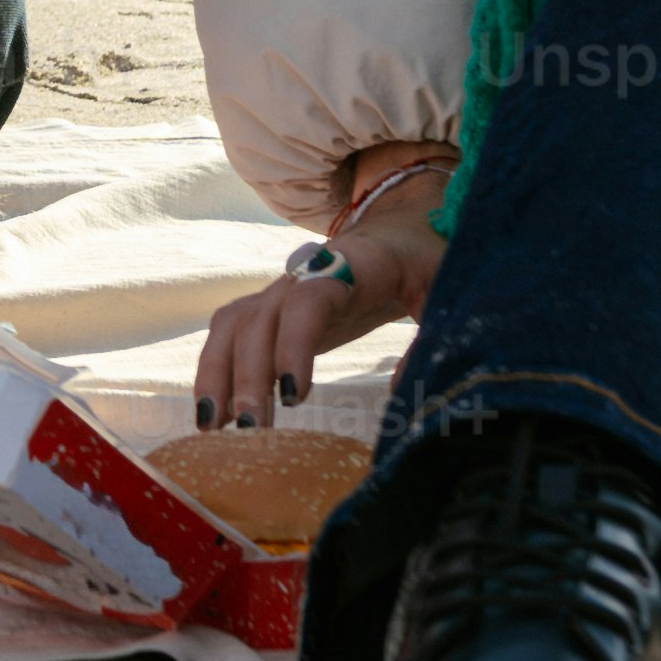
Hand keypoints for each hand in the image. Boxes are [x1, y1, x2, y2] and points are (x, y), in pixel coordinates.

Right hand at [194, 170, 438, 425]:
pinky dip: (215, 370)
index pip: (311, 299)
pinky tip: (214, 414)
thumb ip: (431, 340)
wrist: (403, 231)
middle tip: (252, 428)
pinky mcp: (274, 309)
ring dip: (217, 373)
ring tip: (214, 426)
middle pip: (261, 317)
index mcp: (357, 264)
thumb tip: (399, 392)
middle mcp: (306, 273)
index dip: (295, 344)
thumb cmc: (427, 263)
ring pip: (234, 324)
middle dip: (248, 374)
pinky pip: (231, 334)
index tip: (294, 395)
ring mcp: (283, 289)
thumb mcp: (446, 293)